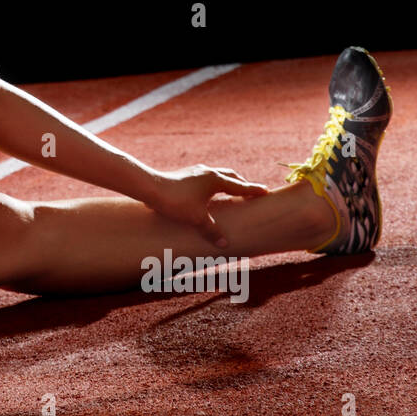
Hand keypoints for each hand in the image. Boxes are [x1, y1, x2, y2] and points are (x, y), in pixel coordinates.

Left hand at [146, 164, 269, 248]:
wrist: (150, 187)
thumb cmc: (176, 202)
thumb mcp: (196, 219)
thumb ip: (212, 231)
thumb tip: (225, 244)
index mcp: (216, 180)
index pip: (240, 186)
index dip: (254, 190)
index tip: (266, 191)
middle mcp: (208, 172)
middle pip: (231, 176)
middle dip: (242, 184)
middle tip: (251, 192)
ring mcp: (196, 171)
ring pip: (218, 174)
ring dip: (228, 182)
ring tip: (232, 190)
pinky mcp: (185, 174)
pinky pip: (206, 177)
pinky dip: (214, 183)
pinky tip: (208, 192)